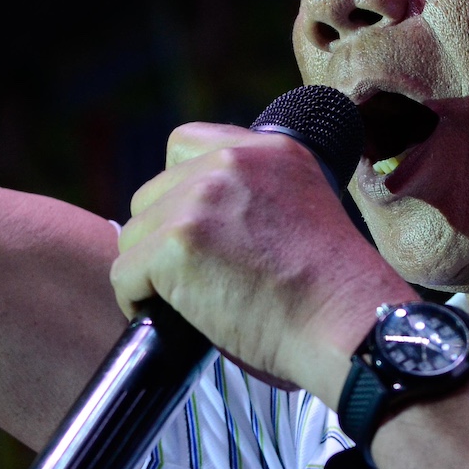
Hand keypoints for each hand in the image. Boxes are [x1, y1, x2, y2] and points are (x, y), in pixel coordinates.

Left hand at [112, 123, 414, 400]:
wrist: (344, 324)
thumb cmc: (330, 290)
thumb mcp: (303, 204)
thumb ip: (256, 192)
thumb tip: (203, 217)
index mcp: (268, 148)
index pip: (184, 145)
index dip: (180, 191)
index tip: (199, 231)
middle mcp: (231, 162)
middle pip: (152, 194)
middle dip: (164, 237)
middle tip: (196, 277)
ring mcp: (200, 200)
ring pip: (134, 235)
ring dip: (151, 270)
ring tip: (187, 300)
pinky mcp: (177, 244)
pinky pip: (125, 273)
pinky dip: (138, 301)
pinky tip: (172, 317)